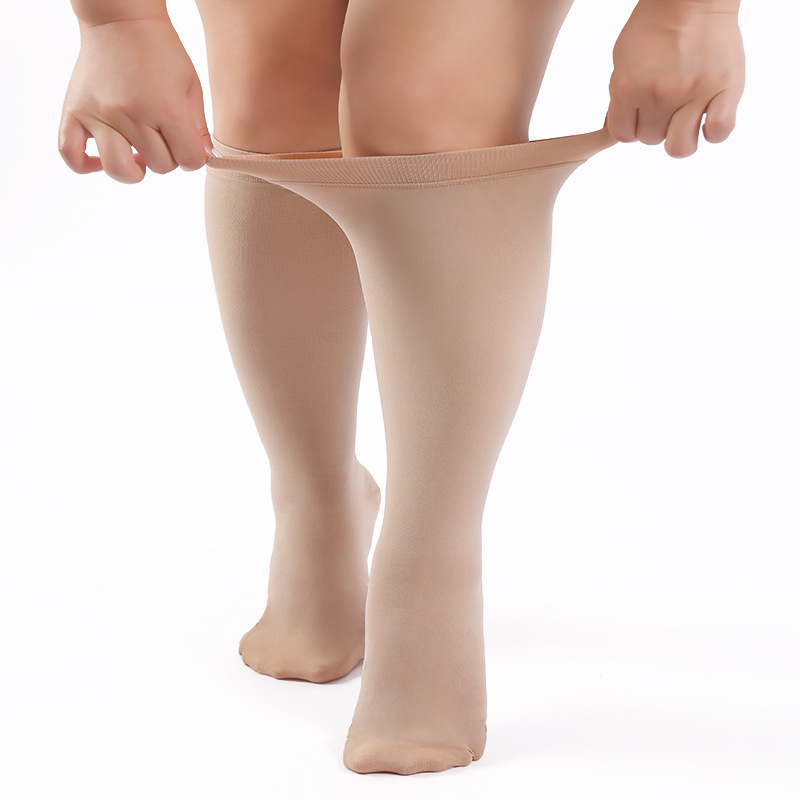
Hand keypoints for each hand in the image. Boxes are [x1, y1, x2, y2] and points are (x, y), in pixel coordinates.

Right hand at [58, 17, 213, 182]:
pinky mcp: (74, 111)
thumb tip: (204, 160)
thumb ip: (199, 128)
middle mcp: (130, 114)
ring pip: (119, 169)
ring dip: (134, 170)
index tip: (187, 144)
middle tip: (162, 137)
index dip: (193, 157)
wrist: (121, 18)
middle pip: (160, 166)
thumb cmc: (161, 51)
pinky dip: (86, 166)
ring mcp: (99, 114)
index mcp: (165, 107)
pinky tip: (101, 161)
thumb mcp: (191, 86)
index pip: (189, 161)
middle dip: (167, 157)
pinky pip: (71, 154)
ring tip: (137, 155)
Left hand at [605, 0, 744, 157]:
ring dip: (679, 136)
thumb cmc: (655, 25)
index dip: (630, 126)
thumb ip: (618, 97)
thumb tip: (616, 127)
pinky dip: (713, 132)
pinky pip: (719, 132)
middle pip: (650, 140)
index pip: (623, 135)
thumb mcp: (622, 59)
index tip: (639, 112)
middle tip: (665, 104)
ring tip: (684, 117)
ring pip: (679, 147)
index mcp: (629, 87)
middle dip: (654, 125)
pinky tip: (707, 118)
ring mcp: (694, 93)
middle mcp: (660, 95)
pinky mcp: (726, 88)